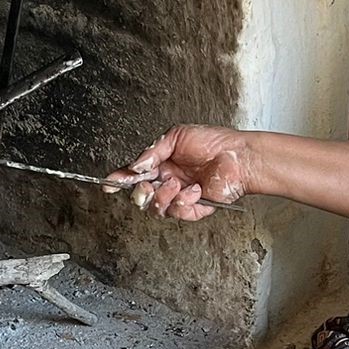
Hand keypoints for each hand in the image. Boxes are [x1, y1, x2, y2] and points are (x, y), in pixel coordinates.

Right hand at [106, 125, 253, 220]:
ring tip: (176, 184)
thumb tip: (136, 165)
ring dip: (163, 197)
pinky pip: (179, 213)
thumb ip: (153, 151)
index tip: (110, 184)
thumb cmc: (214, 142)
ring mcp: (181, 197)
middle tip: (147, 185)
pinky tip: (195, 189)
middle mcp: (169, 182)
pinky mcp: (195, 208)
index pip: (135, 175)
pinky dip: (184, 201)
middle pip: (141, 197)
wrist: (238, 156)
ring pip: (157, 209)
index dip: (120, 180)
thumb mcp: (177, 136)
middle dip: (140, 193)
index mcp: (162, 164)